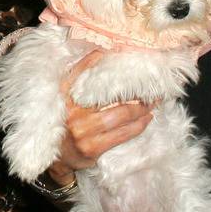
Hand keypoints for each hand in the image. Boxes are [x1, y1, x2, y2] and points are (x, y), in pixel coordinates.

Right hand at [48, 50, 152, 182]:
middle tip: (150, 85)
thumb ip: (78, 82)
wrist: (57, 159)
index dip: (99, 59)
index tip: (120, 52)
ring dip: (140, 108)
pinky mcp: (91, 147)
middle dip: (133, 89)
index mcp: (63, 95)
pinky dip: (137, 126)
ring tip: (153, 103)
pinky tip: (146, 120)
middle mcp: (71, 111)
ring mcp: (82, 130)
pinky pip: (121, 134)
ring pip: (119, 115)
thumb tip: (102, 56)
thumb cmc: (65, 125)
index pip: (81, 71)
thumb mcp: (65, 102)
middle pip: (108, 94)